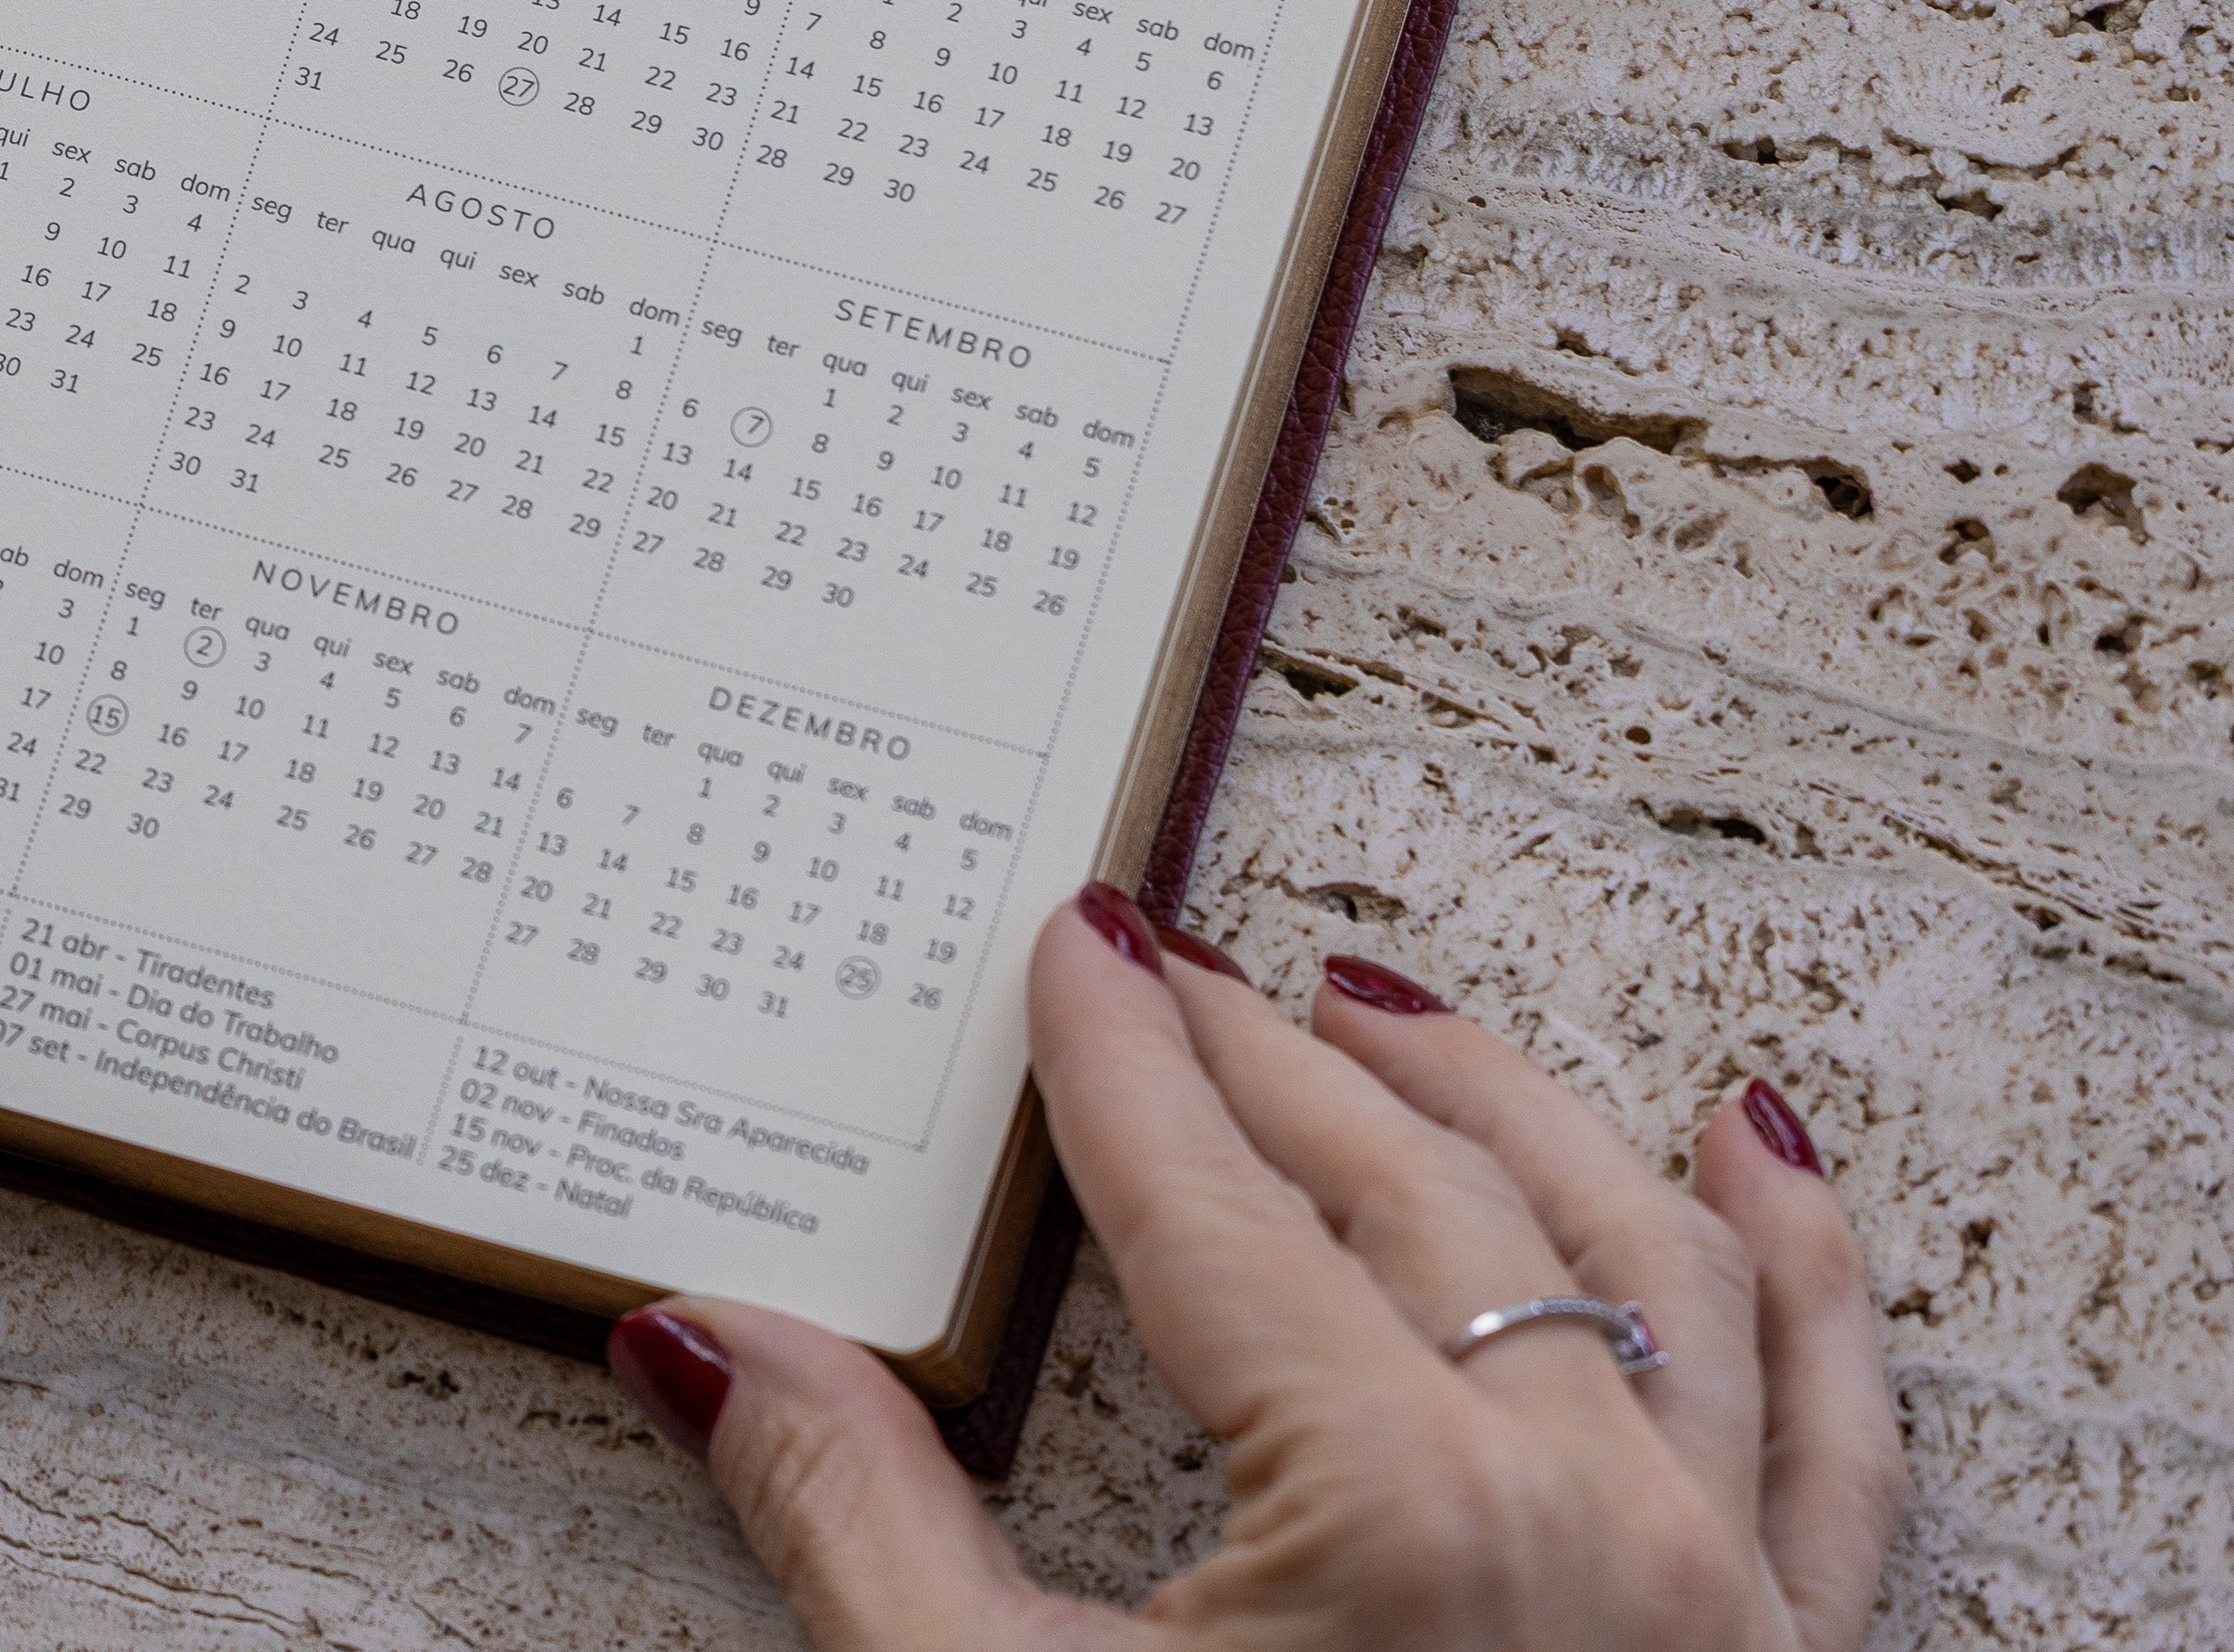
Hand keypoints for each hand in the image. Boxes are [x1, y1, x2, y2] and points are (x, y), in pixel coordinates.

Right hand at [616, 885, 1899, 1650]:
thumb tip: (704, 1337)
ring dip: (1504, 1098)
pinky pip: (1836, 1421)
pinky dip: (1807, 1259)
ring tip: (1391, 1002)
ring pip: (1634, 1245)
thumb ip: (852, 1522)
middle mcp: (1592, 1520)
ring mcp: (1722, 1594)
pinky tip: (1757, 1141)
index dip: (1121, 1063)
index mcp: (1397, 1515)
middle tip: (1173, 974)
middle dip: (1271, 1057)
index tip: (1074, 952)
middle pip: (1409, 1191)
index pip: (1213, 1206)